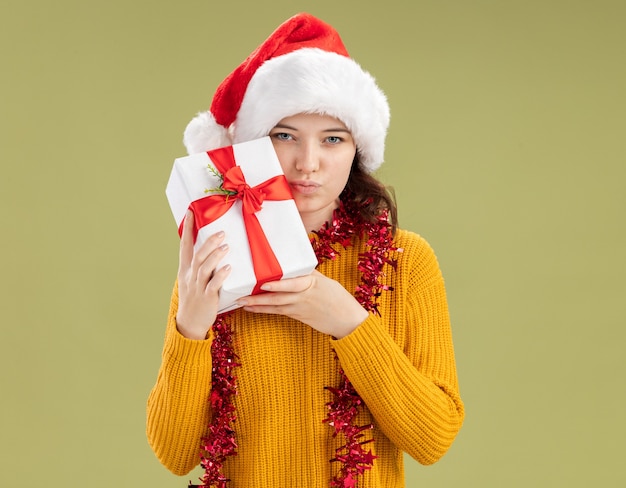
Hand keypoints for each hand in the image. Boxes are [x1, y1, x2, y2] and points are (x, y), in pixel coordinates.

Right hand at [176, 211, 231, 339]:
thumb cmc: (195, 299)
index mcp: (185, 270)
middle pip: (197, 256)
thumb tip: (214, 248)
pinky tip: (228, 268)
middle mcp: (190, 277)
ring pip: (204, 269)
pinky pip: (213, 285)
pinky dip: (220, 276)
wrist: (189, 324)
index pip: (185, 246)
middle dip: (208, 243)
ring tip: (226, 247)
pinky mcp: (206, 298)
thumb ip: (201, 265)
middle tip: (221, 232)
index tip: (191, 212)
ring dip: (215, 256)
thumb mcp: (192, 280)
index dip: (188, 229)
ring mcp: (197, 287)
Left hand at [237, 270, 368, 337]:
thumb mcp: (325, 281)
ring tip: (241, 303)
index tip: (264, 283)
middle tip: (241, 297)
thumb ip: (308, 273)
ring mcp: (300, 308)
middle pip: (278, 298)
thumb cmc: (338, 298)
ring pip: (275, 307)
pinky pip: (278, 312)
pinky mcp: (298, 316)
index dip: (278, 285)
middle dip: (258, 298)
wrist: (347, 320)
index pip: (293, 284)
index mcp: (312, 284)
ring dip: (257, 305)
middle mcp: (304, 297)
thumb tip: (293, 262)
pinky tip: (252, 309)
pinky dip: (265, 310)